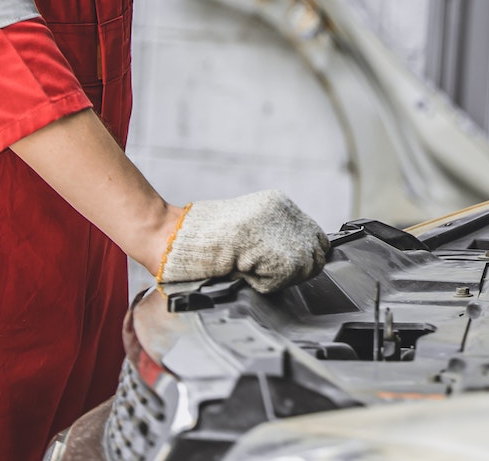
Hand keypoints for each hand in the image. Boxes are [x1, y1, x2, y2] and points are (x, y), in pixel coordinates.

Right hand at [156, 190, 329, 291]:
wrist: (172, 236)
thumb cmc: (201, 239)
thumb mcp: (246, 228)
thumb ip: (273, 236)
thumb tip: (298, 258)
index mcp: (279, 204)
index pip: (315, 237)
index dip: (304, 257)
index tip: (286, 268)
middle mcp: (285, 212)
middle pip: (317, 253)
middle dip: (297, 270)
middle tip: (264, 273)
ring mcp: (281, 229)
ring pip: (304, 268)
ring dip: (279, 277)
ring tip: (249, 270)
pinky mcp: (272, 248)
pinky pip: (283, 279)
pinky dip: (265, 284)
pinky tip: (243, 273)